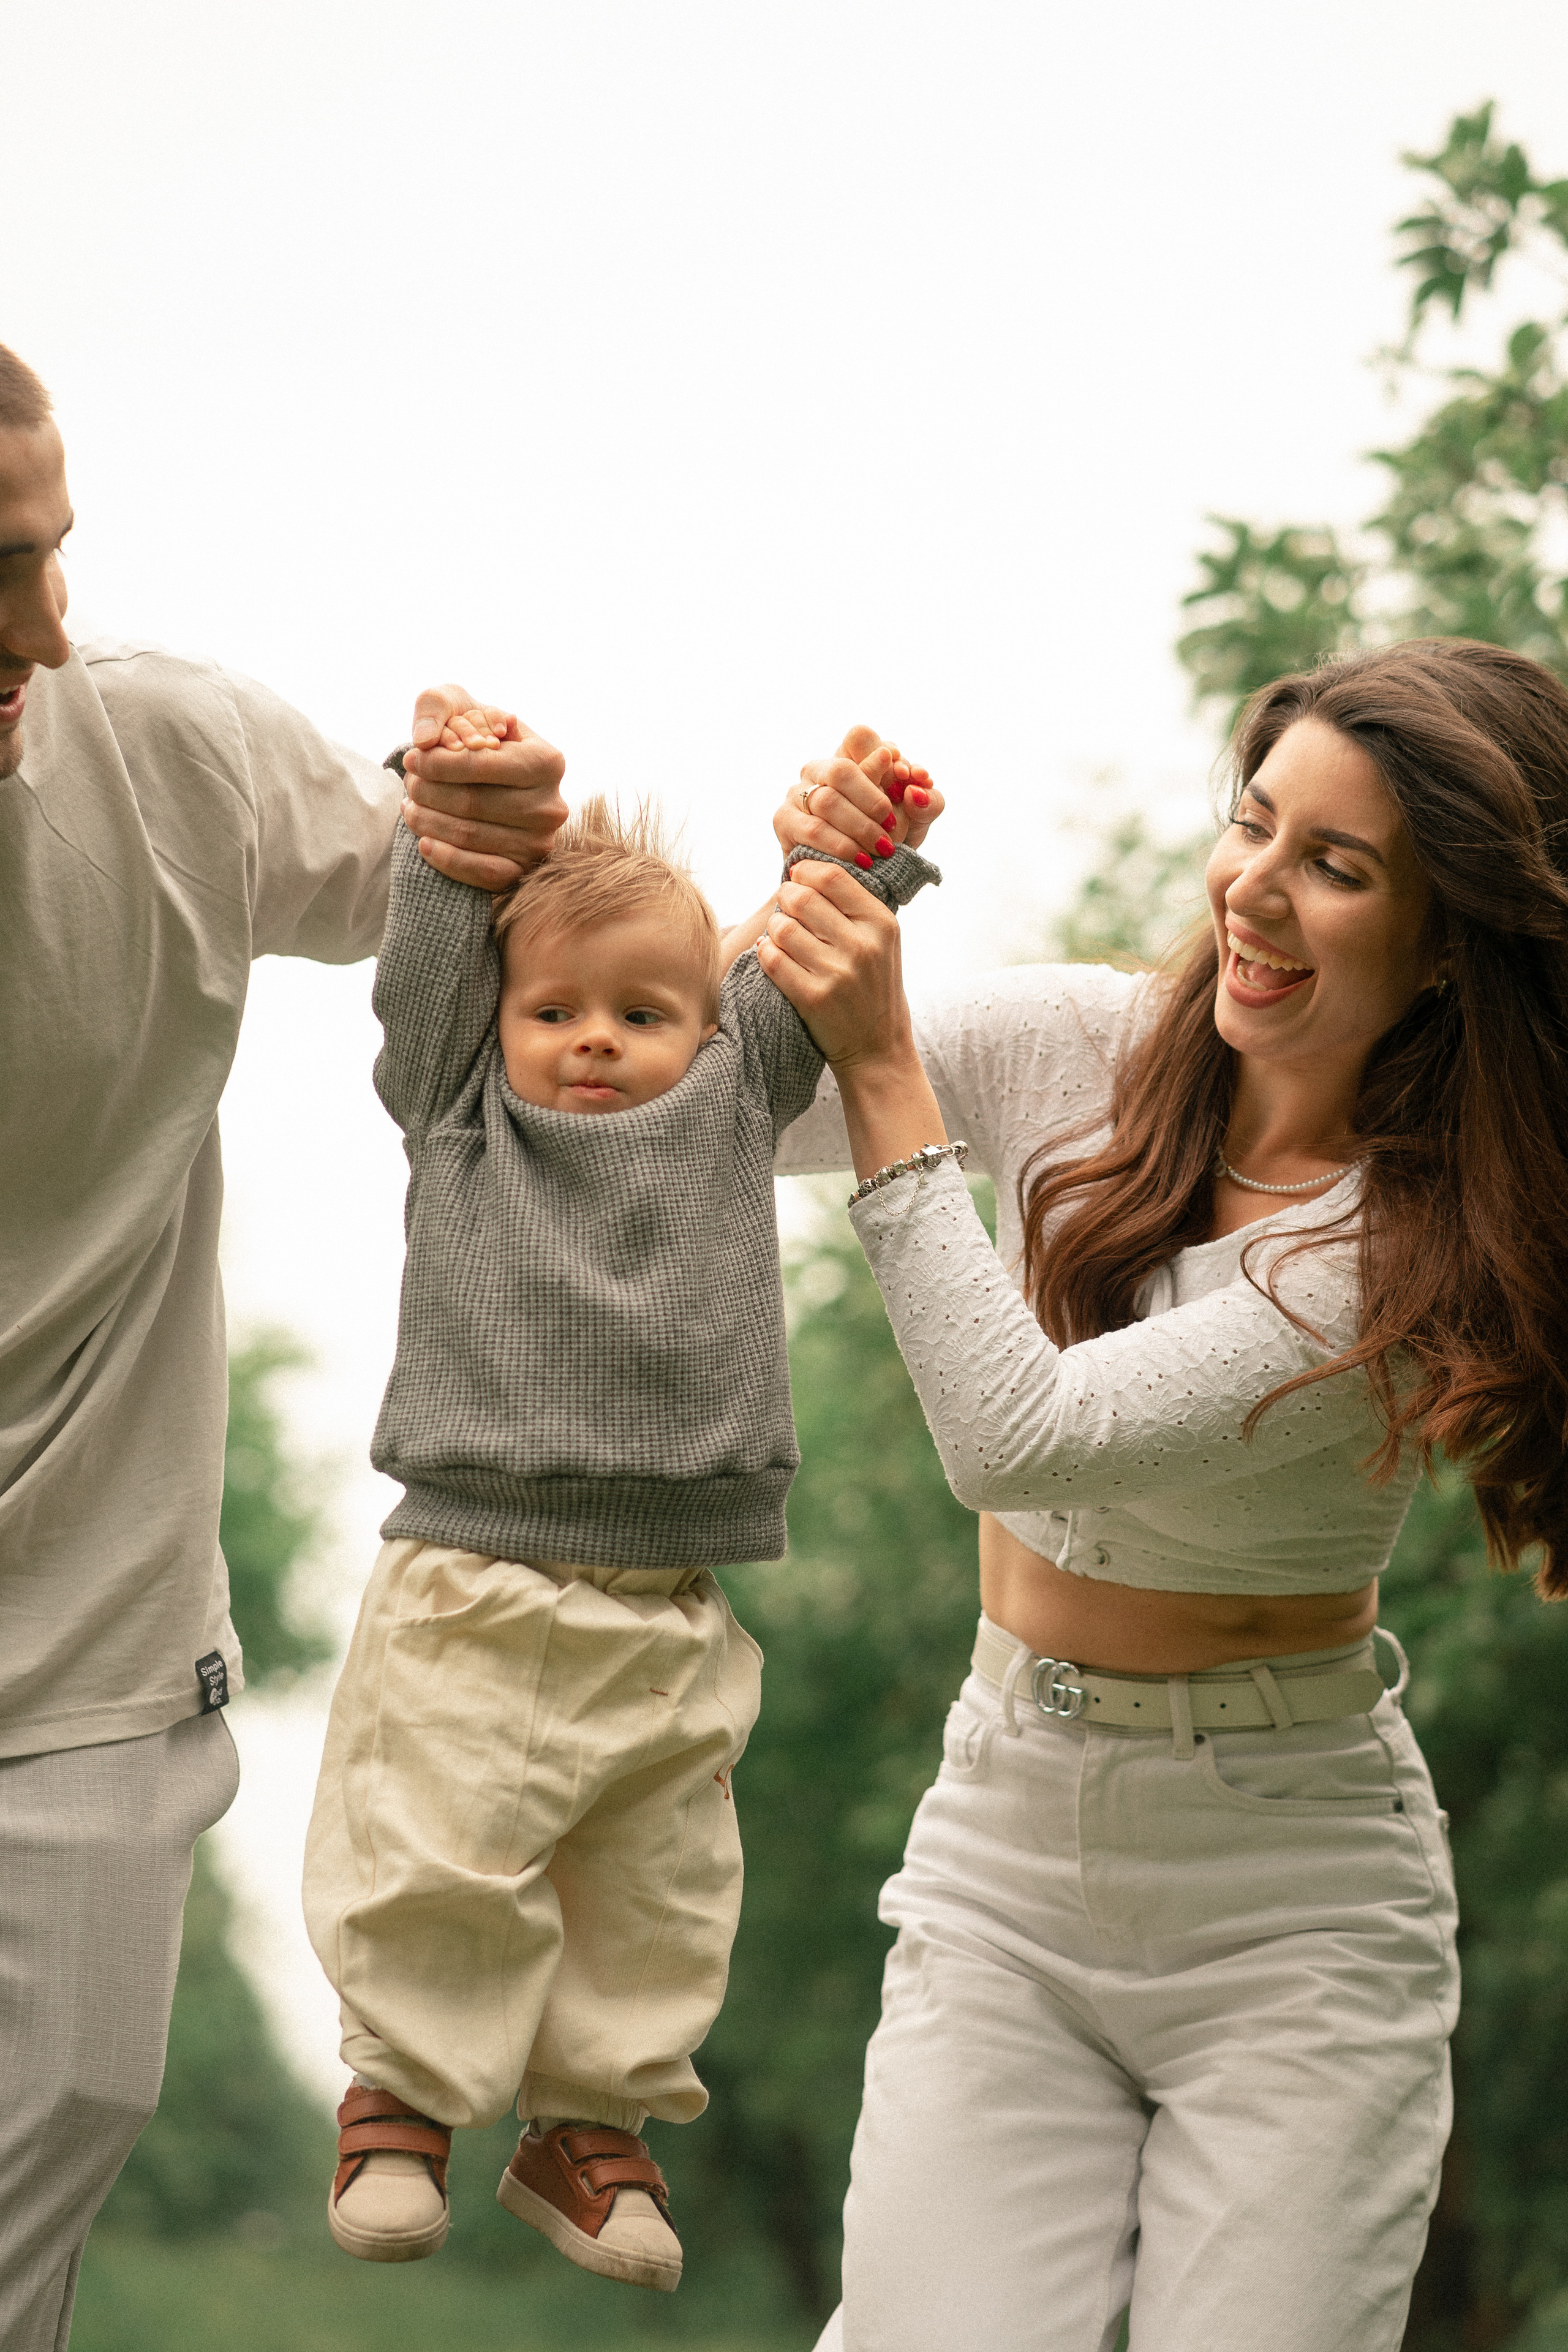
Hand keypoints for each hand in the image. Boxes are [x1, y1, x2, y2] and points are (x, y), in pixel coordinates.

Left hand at [400, 684, 567, 889]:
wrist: (490, 780)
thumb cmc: (473, 739)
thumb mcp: (458, 707)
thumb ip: (436, 705)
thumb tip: (424, 740)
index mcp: (547, 761)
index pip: (483, 764)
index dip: (439, 763)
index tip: (411, 758)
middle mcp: (551, 805)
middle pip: (472, 802)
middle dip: (429, 793)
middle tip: (409, 784)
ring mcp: (539, 842)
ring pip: (470, 836)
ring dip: (428, 822)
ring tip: (410, 808)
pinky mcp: (523, 870)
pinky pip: (482, 872)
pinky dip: (447, 860)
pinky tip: (424, 844)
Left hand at [756, 858, 912, 1070]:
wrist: (877, 1048)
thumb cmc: (873, 987)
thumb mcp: (881, 941)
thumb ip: (854, 905)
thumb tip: (806, 868)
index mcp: (881, 923)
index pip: (832, 876)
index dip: (804, 872)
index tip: (797, 879)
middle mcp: (863, 945)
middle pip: (802, 897)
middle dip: (786, 899)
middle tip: (786, 910)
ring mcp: (839, 973)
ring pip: (783, 927)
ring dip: (774, 929)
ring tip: (781, 936)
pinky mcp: (814, 998)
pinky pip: (773, 959)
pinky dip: (765, 953)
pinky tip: (771, 954)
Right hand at [774, 724, 945, 871]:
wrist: (853, 878)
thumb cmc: (886, 841)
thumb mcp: (915, 821)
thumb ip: (926, 802)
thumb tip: (916, 789)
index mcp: (849, 756)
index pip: (859, 736)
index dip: (881, 754)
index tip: (905, 775)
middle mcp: (819, 769)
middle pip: (841, 770)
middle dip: (871, 799)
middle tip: (891, 826)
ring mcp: (796, 792)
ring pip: (826, 801)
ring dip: (859, 827)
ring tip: (882, 849)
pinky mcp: (783, 820)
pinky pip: (813, 830)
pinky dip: (841, 846)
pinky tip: (861, 860)